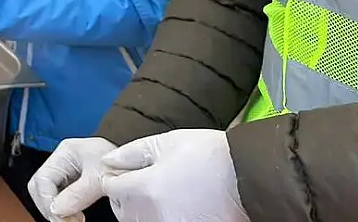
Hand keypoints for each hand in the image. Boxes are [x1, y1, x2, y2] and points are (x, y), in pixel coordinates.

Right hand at [28, 137, 117, 221]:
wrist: (136, 161)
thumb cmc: (120, 161)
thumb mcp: (100, 176)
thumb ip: (79, 192)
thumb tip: (57, 210)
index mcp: (64, 152)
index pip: (42, 178)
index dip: (47, 199)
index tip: (60, 215)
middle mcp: (61, 161)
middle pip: (39, 187)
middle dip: (49, 206)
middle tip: (66, 220)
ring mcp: (65, 173)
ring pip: (47, 194)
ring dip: (56, 210)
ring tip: (73, 219)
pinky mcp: (72, 184)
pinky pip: (59, 199)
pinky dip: (64, 210)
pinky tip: (76, 216)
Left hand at [100, 129, 245, 221]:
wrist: (248, 176)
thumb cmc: (209, 155)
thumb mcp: (166, 142)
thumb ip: (131, 153)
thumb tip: (108, 160)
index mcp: (143, 189)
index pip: (110, 188)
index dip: (114, 176)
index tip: (125, 170)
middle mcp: (152, 215)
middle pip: (121, 209)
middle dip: (125, 194)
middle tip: (143, 179)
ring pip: (139, 221)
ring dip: (141, 208)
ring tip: (161, 191)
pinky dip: (161, 216)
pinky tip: (175, 203)